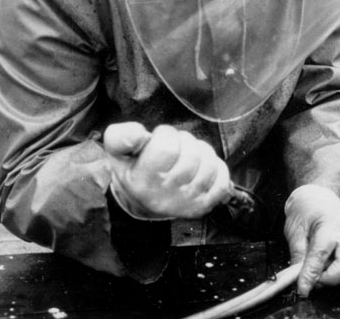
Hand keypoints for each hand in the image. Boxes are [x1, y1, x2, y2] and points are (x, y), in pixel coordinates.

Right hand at [104, 122, 231, 220]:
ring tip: (188, 154)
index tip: (159, 137)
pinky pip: (222, 182)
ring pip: (209, 165)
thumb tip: (139, 134)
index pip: (166, 147)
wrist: (141, 200)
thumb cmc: (133, 168)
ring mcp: (186, 202)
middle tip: (175, 145)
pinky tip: (203, 167)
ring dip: (202, 151)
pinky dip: (217, 169)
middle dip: (185, 140)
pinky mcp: (203, 206)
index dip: (165, 133)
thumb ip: (121, 137)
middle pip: (191, 154)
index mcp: (143, 181)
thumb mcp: (117, 151)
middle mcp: (165, 196)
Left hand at [284, 185, 339, 296]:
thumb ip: (299, 255)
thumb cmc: (305, 216)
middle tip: (319, 280)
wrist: (317, 201)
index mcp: (325, 227)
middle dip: (333, 277)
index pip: (320, 254)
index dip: (311, 275)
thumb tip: (300, 279)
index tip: (303, 289)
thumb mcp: (294, 231)